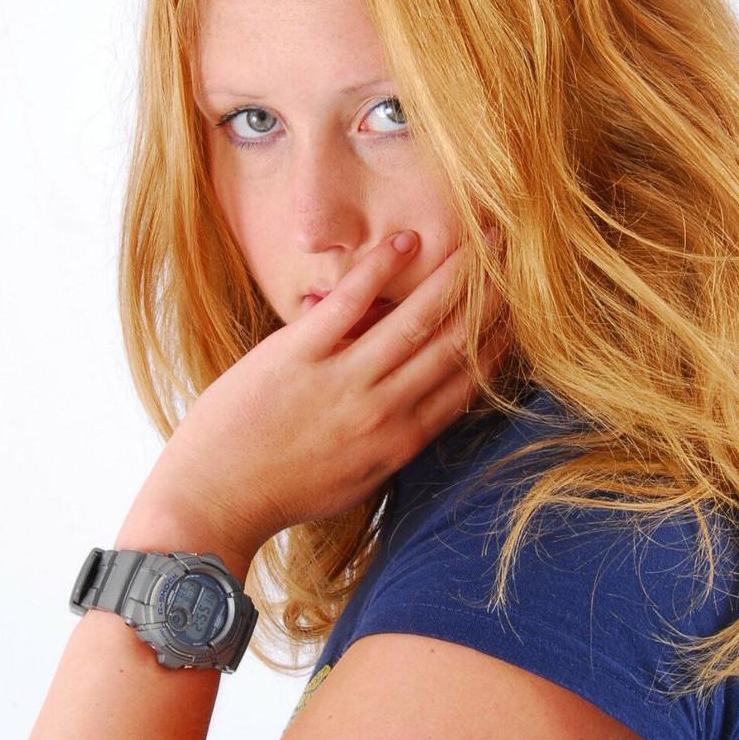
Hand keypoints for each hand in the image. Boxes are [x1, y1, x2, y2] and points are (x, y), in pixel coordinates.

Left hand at [117, 230, 510, 560]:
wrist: (214, 499)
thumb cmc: (282, 492)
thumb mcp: (355, 480)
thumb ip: (393, 442)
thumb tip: (420, 404)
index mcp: (398, 442)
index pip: (466, 382)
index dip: (500, 341)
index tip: (524, 307)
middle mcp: (381, 411)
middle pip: (453, 344)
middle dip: (492, 297)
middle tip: (520, 257)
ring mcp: (341, 381)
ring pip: (414, 319)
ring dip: (455, 275)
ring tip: (484, 240)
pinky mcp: (297, 356)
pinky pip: (350, 303)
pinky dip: (379, 270)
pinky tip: (405, 241)